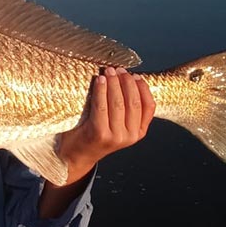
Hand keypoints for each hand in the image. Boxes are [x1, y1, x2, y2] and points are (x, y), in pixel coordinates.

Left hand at [58, 67, 155, 183]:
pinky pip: (102, 106)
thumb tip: (127, 79)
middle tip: (119, 69)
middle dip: (127, 82)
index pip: (148, 106)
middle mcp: (130, 136)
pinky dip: (101, 91)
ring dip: (114, 83)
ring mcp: (115, 136)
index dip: (143, 88)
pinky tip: (99, 80)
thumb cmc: (95, 135)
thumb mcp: (118, 125)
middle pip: (133, 102)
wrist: (76, 156)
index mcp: (138, 132)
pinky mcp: (99, 133)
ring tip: (109, 71)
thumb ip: (126, 109)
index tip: (136, 75)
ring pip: (118, 103)